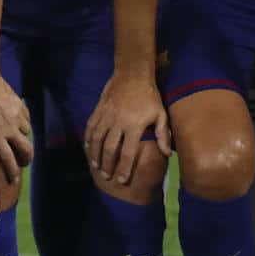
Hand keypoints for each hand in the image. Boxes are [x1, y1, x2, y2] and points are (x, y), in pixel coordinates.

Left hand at [0, 70, 33, 182]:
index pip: (9, 160)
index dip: (13, 173)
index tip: (14, 181)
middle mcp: (9, 130)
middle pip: (25, 151)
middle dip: (27, 160)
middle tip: (24, 162)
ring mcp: (17, 118)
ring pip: (27, 135)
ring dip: (23, 139)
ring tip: (19, 140)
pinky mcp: (21, 107)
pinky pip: (27, 119)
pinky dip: (24, 123)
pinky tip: (18, 122)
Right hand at [83, 71, 169, 185]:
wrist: (132, 74)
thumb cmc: (149, 96)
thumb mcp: (161, 114)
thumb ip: (163, 135)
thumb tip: (166, 154)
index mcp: (134, 126)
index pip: (127, 152)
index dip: (123, 168)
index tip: (121, 181)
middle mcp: (118, 123)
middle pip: (110, 149)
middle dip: (107, 165)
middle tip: (107, 177)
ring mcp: (106, 115)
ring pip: (97, 139)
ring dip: (96, 154)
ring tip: (96, 165)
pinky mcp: (99, 109)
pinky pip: (91, 126)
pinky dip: (88, 138)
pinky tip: (87, 147)